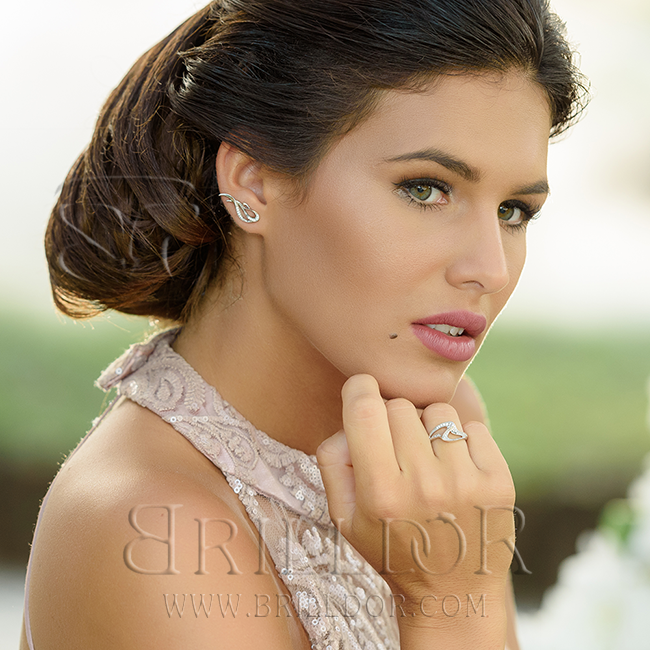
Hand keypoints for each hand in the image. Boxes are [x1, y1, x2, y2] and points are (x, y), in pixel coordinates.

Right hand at [317, 374, 514, 600]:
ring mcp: (466, 482)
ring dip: (428, 428)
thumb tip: (349, 418)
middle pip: (400, 406)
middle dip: (392, 419)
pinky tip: (455, 470)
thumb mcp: (345, 517)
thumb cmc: (391, 548)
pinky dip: (461, 441)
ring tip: (428, 462)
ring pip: (438, 412)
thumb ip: (333, 462)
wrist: (452, 593)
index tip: (361, 392)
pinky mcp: (499, 481)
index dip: (360, 390)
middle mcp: (424, 484)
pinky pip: (472, 427)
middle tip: (396, 450)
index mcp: (381, 492)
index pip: (366, 408)